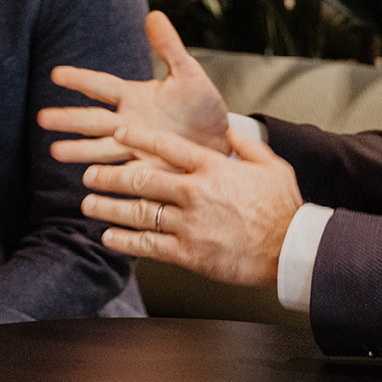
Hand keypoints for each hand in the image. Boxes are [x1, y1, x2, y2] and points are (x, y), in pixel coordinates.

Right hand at [42, 11, 230, 160]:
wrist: (219, 142)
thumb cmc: (202, 107)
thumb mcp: (188, 74)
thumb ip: (169, 48)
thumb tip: (154, 14)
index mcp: (134, 97)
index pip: (101, 86)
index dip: (80, 80)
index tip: (56, 74)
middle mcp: (128, 123)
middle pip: (94, 120)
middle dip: (69, 119)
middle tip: (42, 119)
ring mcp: (135, 148)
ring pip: (102, 149)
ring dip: (80, 151)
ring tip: (55, 151)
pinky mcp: (148, 171)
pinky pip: (126, 174)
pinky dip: (110, 177)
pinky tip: (91, 179)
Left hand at [79, 124, 302, 286]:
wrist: (291, 248)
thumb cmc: (283, 208)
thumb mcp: (270, 165)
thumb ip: (245, 145)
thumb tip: (230, 129)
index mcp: (213, 167)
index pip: (165, 146)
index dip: (137, 139)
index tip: (119, 135)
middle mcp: (196, 192)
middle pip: (142, 179)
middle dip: (110, 176)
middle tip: (90, 174)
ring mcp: (190, 223)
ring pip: (138, 212)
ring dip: (109, 207)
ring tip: (89, 204)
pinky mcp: (189, 252)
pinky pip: (149, 245)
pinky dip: (125, 241)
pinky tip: (109, 237)